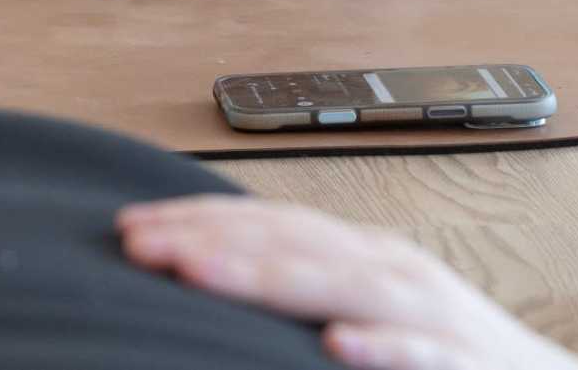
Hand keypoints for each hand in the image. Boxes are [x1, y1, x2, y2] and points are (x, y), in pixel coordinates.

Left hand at [116, 199, 577, 368]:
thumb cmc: (449, 358)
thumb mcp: (370, 317)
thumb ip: (308, 299)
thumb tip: (217, 281)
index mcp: (365, 260)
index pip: (272, 226)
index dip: (201, 221)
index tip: (127, 228)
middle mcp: (396, 274)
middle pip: (294, 244)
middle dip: (211, 240)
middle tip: (135, 243)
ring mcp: (434, 319)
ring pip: (347, 288)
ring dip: (271, 277)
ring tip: (200, 271)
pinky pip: (425, 357)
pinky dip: (385, 350)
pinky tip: (338, 347)